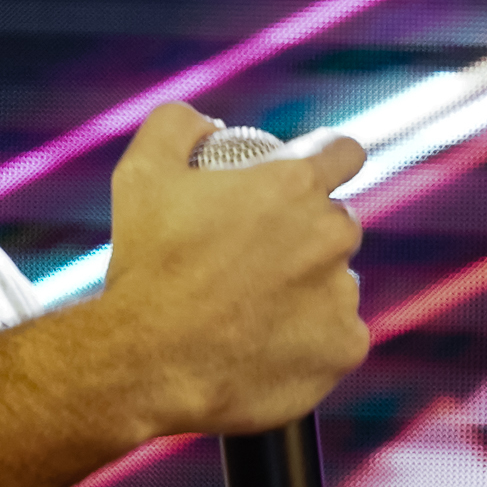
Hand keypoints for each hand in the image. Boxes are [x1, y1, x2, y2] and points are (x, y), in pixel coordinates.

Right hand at [99, 103, 370, 435]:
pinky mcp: (344, 348)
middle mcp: (331, 235)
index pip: (343, 152)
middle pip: (336, 222)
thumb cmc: (146, 264)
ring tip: (254, 306)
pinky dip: (311, 337)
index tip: (308, 175)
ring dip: (308, 286)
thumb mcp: (141, 172)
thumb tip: (212, 125)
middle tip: (256, 255)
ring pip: (337, 281)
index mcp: (295, 185)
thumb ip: (179, 124)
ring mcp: (343, 296)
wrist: (148, 361)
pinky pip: (338, 334)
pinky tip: (269, 343)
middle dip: (305, 231)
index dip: (327, 158)